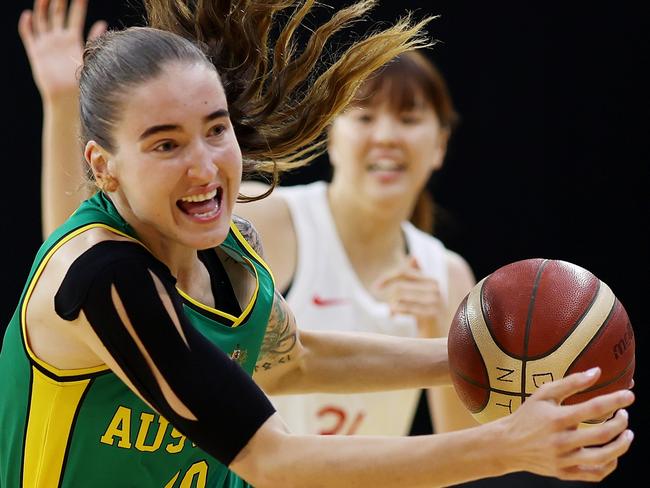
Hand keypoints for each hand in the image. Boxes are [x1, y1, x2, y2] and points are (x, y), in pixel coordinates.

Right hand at [18, 0, 106, 100]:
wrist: (67, 97)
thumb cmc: (81, 81)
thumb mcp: (89, 57)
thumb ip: (94, 39)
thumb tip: (103, 23)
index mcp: (73, 39)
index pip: (75, 16)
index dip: (77, 4)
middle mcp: (59, 39)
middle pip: (57, 14)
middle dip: (58, 0)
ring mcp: (46, 44)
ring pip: (42, 20)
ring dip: (41, 8)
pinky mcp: (35, 52)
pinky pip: (28, 35)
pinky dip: (26, 25)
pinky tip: (28, 15)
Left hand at [372, 256, 442, 337]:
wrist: (440, 340)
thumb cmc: (427, 317)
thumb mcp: (421, 295)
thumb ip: (417, 276)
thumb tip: (413, 257)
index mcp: (433, 281)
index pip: (404, 271)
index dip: (387, 277)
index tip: (375, 287)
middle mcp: (436, 289)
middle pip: (399, 284)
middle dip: (388, 295)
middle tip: (387, 306)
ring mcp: (434, 301)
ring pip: (399, 295)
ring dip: (391, 304)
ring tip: (391, 312)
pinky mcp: (431, 314)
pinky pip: (404, 307)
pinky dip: (395, 311)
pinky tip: (393, 316)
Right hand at [499, 368, 633, 481]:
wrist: (507, 445)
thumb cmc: (527, 416)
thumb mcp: (543, 395)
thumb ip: (570, 382)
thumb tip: (596, 372)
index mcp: (557, 419)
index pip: (593, 408)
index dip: (615, 401)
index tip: (629, 396)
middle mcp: (561, 441)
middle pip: (603, 434)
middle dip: (621, 423)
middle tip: (624, 415)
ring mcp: (564, 460)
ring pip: (604, 457)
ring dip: (622, 445)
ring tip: (627, 434)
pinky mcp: (565, 473)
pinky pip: (596, 474)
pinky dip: (610, 465)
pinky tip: (613, 454)